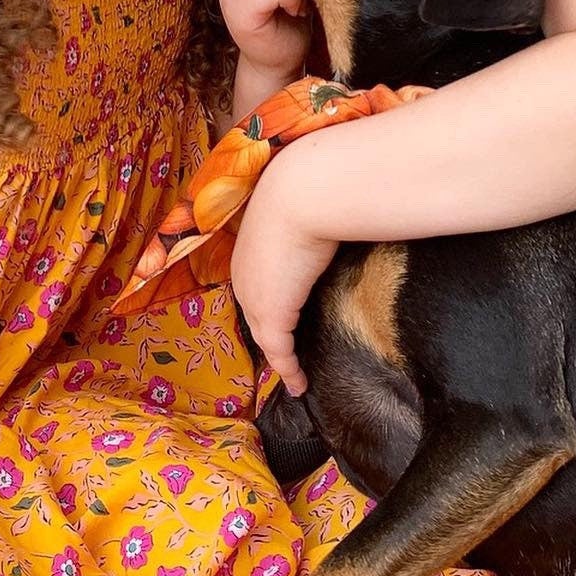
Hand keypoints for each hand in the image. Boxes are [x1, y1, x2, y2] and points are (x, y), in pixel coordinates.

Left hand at [229, 150, 336, 396]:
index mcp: (247, 250)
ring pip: (266, 336)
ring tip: (293, 375)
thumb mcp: (301, 210)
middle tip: (287, 356)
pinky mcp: (271, 316)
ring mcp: (253, 297)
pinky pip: (280, 353)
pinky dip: (289, 370)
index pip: (255, 287)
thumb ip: (308, 222)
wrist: (303, 194)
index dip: (267, 306)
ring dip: (278, 356)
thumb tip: (331, 219)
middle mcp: (244, 276)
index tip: (282, 322)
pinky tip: (300, 383)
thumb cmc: (308, 192)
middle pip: (254, 315)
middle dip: (269, 336)